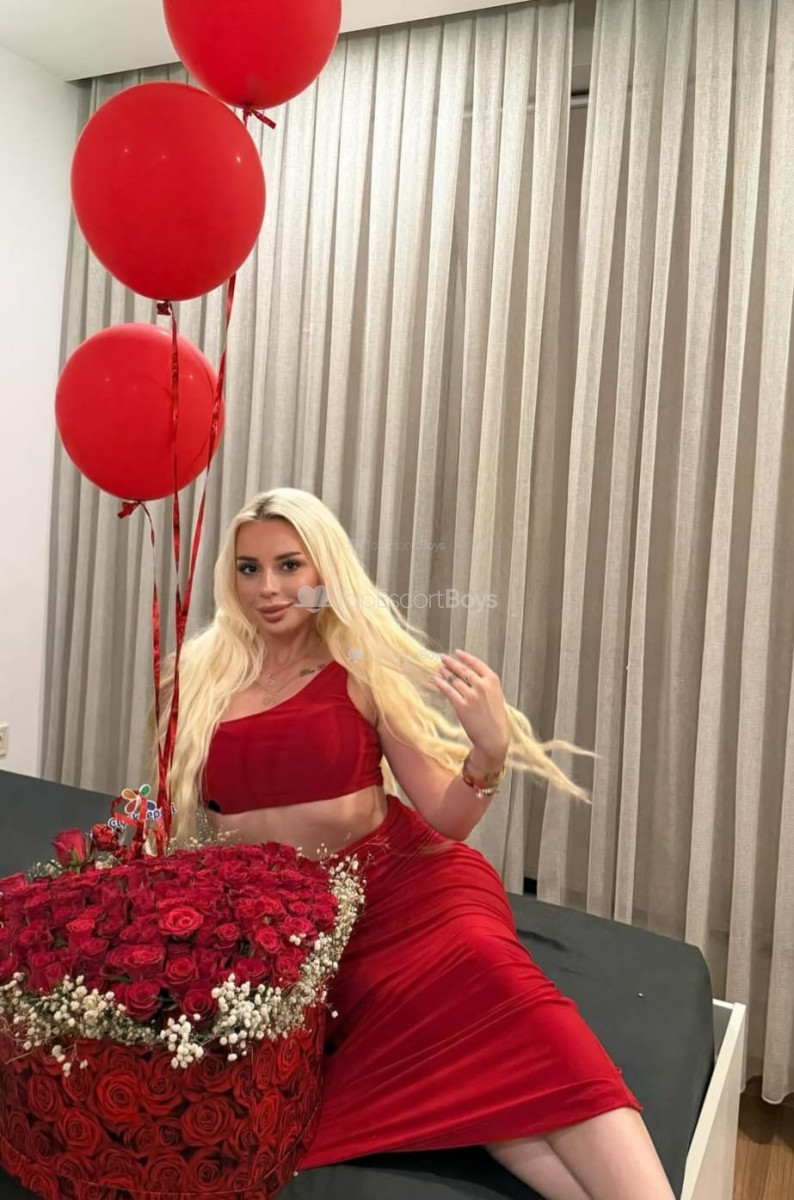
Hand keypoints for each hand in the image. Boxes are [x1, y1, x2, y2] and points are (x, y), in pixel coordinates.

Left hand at [431, 649, 509, 763]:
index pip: (476, 663)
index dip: (464, 657)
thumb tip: (467, 673)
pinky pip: (448, 691)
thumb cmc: (495, 717)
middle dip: (450, 662)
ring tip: (438, 670)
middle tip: (442, 658)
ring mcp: (471, 696)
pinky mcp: (462, 706)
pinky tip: (435, 680)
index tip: (456, 653)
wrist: (494, 737)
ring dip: (444, 673)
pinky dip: (440, 684)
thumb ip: (484, 683)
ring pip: (454, 679)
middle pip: (463, 669)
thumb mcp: (496, 695)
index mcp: (492, 680)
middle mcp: (482, 686)